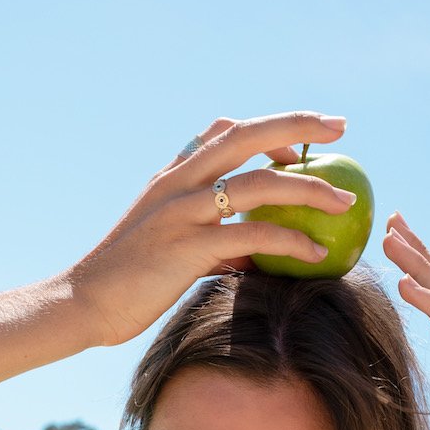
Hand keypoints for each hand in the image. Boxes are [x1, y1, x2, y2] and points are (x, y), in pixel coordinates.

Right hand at [66, 111, 352, 347]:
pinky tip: (315, 253)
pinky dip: (290, 240)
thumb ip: (211, 240)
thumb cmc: (126, 284)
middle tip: (341, 126)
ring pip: (259, 183)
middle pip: (248, 136)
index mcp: (172, 177)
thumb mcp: (170, 249)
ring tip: (345, 201)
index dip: (266, 130)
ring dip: (310, 188)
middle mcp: (178, 183)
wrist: (84, 304)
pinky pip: (253, 235)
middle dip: (299, 125)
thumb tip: (250, 251)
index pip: (223, 133)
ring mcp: (183, 212)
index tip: (299, 144)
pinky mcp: (188, 247)